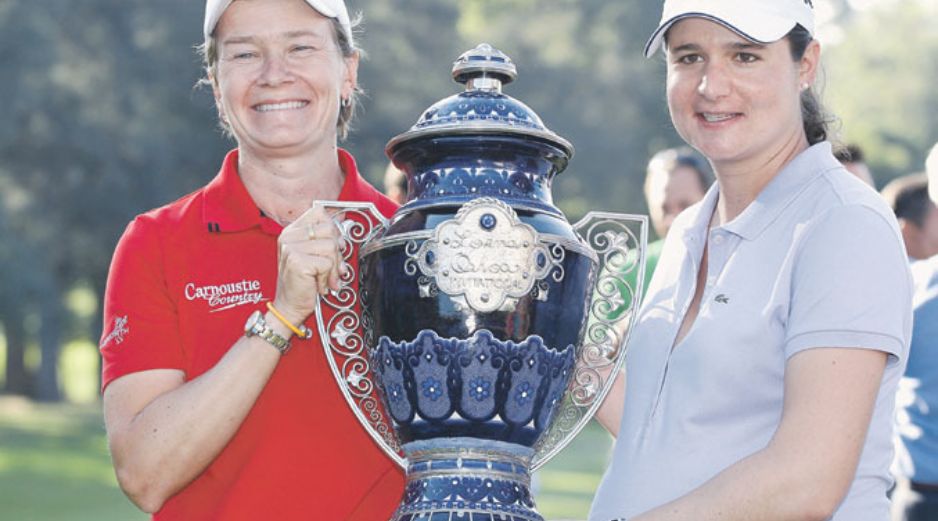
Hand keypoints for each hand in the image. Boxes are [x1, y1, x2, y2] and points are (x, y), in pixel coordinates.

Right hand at [273, 205, 346, 324]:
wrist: (289, 307)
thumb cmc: (303, 284)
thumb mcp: (314, 257)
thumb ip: (325, 242)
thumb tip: (343, 237)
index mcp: (292, 231)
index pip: (319, 213)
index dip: (333, 229)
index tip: (333, 247)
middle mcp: (289, 236)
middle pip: (329, 229)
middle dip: (336, 252)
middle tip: (332, 268)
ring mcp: (291, 247)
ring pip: (331, 247)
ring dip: (333, 268)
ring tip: (325, 279)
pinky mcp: (297, 261)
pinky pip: (327, 263)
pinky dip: (327, 278)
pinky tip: (318, 285)